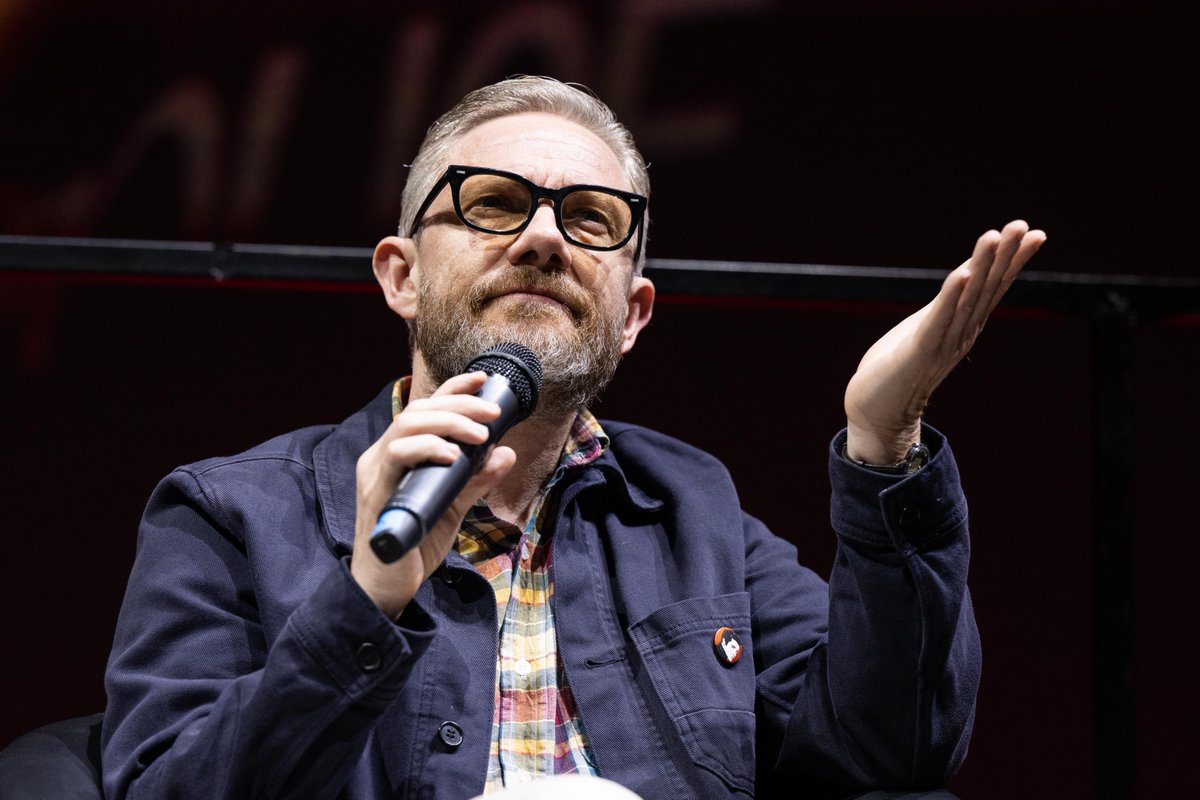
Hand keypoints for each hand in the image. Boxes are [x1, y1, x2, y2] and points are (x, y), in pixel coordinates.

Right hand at [350, 372, 515, 617]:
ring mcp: (376, 472)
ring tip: (480, 434)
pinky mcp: (376, 492)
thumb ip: (477, 479)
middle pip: (418, 410)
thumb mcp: (455, 505)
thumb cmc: (416, 544)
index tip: (485, 379)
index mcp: (400, 454)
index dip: (454, 388)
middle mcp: (383, 456)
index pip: (426, 409)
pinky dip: (428, 449)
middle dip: (459, 404)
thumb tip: (507, 451)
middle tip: (493, 413)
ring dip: (448, 423)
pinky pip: (398, 457)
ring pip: (407, 426)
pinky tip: (453, 456)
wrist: (387, 588)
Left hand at [843, 220, 1045, 463]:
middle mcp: (961, 333)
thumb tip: (966, 273)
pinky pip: (939, 318)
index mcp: (963, 326)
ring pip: (968, 298)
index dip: (1013, 260)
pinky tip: (963, 272)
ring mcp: (943, 342)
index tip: (1035, 233)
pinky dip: (951, 295)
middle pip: (987, 288)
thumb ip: (947, 304)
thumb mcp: (926, 326)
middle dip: (1005, 256)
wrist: (875, 413)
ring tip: (995, 235)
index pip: (993, 287)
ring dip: (982, 266)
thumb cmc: (896, 368)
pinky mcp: (920, 350)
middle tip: (1024, 226)